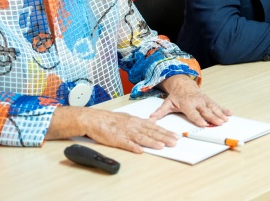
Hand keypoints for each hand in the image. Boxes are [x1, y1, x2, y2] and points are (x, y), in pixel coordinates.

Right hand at [48, 106, 178, 153]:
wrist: (95, 119)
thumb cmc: (110, 119)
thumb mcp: (128, 118)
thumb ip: (139, 123)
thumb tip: (151, 124)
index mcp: (136, 121)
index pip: (154, 126)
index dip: (165, 131)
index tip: (175, 135)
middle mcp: (133, 125)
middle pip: (151, 132)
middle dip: (164, 137)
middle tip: (174, 141)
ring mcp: (125, 132)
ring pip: (141, 137)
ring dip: (152, 142)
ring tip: (162, 146)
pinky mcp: (116, 139)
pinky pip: (126, 143)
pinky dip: (133, 147)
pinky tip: (140, 150)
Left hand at [151, 75, 230, 126]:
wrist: (183, 84)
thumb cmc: (176, 97)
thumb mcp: (167, 103)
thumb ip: (160, 112)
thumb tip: (150, 119)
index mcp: (186, 104)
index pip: (193, 113)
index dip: (198, 119)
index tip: (203, 124)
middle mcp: (197, 102)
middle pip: (205, 111)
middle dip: (212, 117)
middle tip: (219, 123)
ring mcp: (204, 100)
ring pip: (213, 108)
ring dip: (220, 114)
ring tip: (225, 120)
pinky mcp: (208, 100)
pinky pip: (217, 105)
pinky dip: (224, 109)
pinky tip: (230, 113)